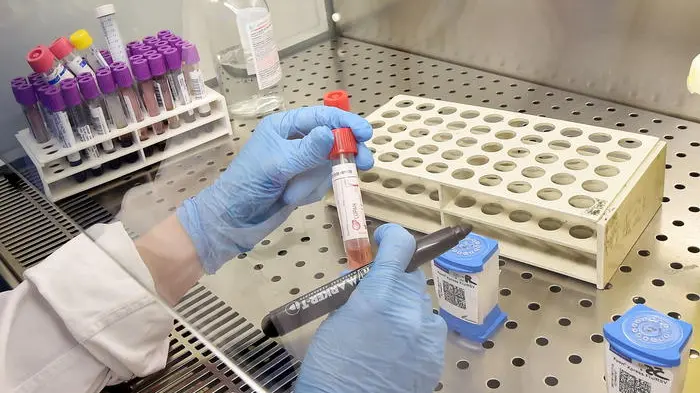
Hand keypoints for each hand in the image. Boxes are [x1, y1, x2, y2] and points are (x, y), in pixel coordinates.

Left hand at [177, 106, 372, 272]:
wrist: (232, 221)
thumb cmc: (247, 186)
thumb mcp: (277, 165)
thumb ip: (307, 151)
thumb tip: (331, 133)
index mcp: (284, 126)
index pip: (322, 117)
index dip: (345, 123)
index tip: (366, 133)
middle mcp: (295, 141)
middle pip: (332, 139)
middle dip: (345, 151)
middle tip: (365, 163)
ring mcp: (300, 163)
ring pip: (330, 164)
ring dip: (317, 180)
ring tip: (297, 192)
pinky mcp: (303, 183)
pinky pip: (322, 182)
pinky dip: (313, 191)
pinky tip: (294, 198)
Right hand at [295, 224, 446, 392]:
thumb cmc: (330, 368)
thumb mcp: (334, 320)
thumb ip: (355, 294)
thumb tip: (365, 279)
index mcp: (379, 297)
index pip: (400, 247)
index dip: (392, 237)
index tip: (384, 238)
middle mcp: (411, 311)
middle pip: (409, 277)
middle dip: (392, 281)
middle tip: (373, 297)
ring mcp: (428, 336)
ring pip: (419, 305)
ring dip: (403, 308)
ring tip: (382, 332)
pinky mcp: (436, 356)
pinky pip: (427, 331)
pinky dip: (412, 332)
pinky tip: (394, 350)